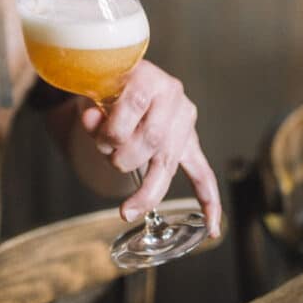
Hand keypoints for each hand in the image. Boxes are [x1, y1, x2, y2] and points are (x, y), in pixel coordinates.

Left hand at [79, 60, 222, 237]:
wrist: (120, 81)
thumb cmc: (106, 87)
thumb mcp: (93, 92)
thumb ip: (91, 109)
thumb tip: (90, 120)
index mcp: (149, 77)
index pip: (135, 104)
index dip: (112, 125)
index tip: (95, 133)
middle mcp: (173, 98)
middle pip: (152, 139)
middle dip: (123, 157)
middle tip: (107, 157)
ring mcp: (184, 122)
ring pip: (167, 164)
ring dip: (146, 189)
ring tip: (127, 206)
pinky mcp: (189, 143)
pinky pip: (203, 174)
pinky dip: (208, 201)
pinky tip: (211, 226)